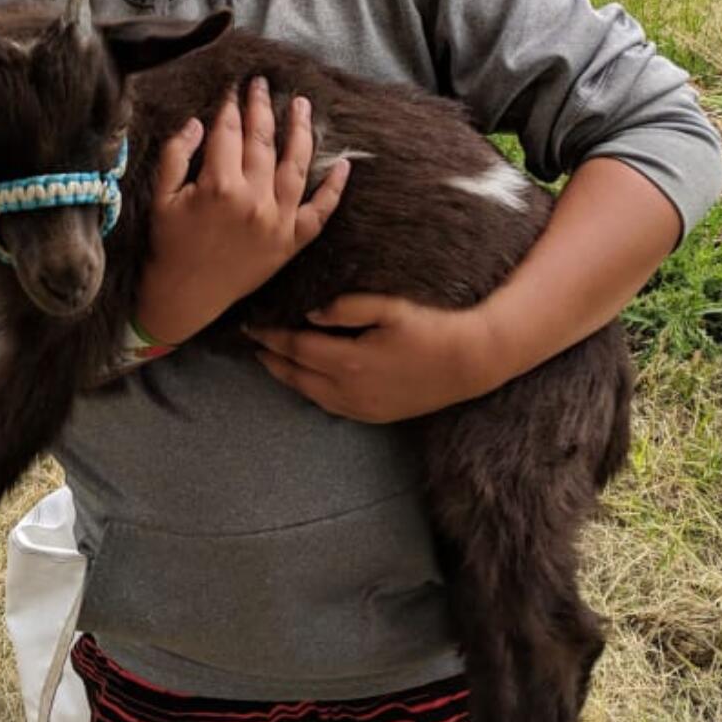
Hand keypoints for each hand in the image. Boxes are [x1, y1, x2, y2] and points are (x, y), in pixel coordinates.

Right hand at [133, 77, 349, 345]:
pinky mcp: (291, 243)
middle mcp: (253, 200)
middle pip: (263, 142)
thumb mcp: (160, 197)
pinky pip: (319, 212)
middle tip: (263, 84)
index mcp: (218, 186)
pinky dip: (334, 189)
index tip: (233, 87)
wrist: (184, 297)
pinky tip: (344, 164)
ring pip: (296, 167)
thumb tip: (198, 123)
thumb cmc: (168, 244)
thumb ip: (176, 155)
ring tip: (302, 105)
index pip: (228, 132)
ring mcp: (277, 222)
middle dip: (262, 108)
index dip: (230, 105)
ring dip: (301, 132)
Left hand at [249, 293, 502, 422]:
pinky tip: (305, 378)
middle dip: (270, 358)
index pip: (295, 348)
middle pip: (296, 375)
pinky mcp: (374, 415)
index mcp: (350, 361)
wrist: (470, 362)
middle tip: (251, 342)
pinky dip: (309, 391)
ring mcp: (362, 407)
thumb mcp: (390, 306)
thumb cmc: (431, 327)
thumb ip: (346, 307)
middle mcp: (350, 390)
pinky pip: (329, 406)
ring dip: (287, 376)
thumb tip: (310, 313)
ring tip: (270, 359)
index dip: (270, 336)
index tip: (251, 324)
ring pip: (309, 394)